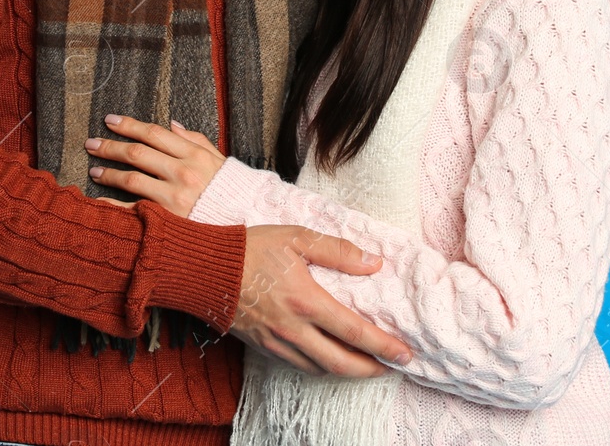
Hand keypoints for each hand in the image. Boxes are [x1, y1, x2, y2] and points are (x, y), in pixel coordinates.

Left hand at [85, 114, 224, 217]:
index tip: (110, 120)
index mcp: (194, 154)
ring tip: (94, 171)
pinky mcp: (169, 219)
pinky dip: (113, 205)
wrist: (246, 222)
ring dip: (109, 173)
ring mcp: (175, 197)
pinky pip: (134, 210)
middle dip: (110, 146)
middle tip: (91, 144)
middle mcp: (183, 172)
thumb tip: (171, 124)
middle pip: (138, 153)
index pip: (154, 133)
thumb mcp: (217, 159)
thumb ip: (194, 140)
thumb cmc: (229, 189)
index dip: (129, 125)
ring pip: (132, 178)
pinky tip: (100, 200)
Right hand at [231, 225, 413, 376]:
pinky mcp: (264, 347)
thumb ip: (337, 251)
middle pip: (342, 363)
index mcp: (307, 301)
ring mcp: (278, 342)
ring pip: (321, 369)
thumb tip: (373, 261)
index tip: (405, 353)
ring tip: (367, 363)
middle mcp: (294, 329)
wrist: (204, 270)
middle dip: (372, 369)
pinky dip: (321, 366)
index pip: (355, 332)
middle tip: (393, 367)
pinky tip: (330, 357)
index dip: (384, 346)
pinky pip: (300, 365)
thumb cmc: (250, 248)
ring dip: (347, 370)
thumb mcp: (296, 237)